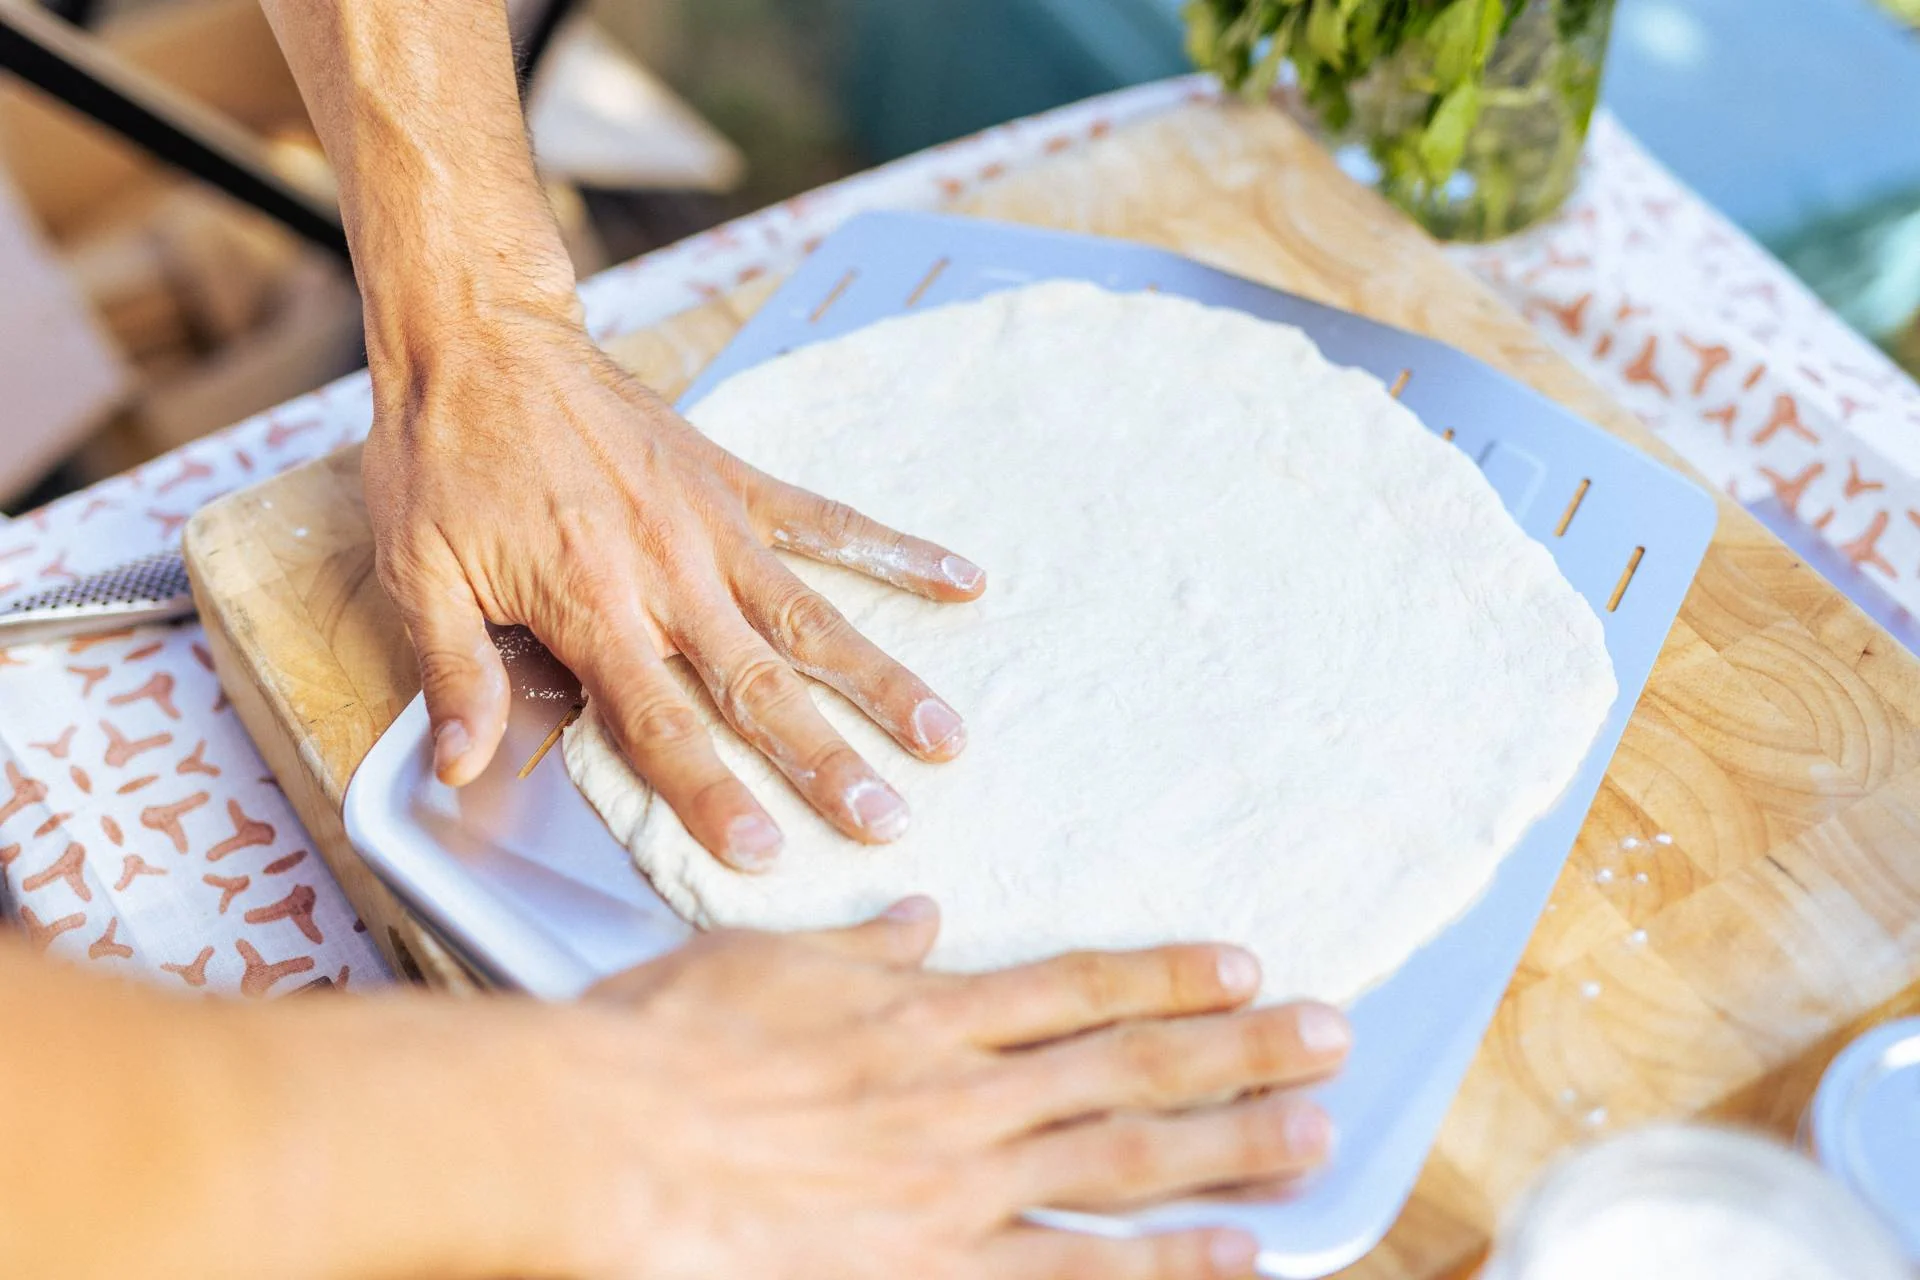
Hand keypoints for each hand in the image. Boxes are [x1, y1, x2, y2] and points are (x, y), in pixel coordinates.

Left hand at [363, 298, 983, 867]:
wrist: (480, 339)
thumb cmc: (443, 459)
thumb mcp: (418, 571)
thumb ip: (456, 675)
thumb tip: (457, 773)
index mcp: (590, 607)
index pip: (661, 724)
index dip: (713, 794)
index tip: (765, 852)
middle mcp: (667, 575)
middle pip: (758, 687)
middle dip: (826, 762)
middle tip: (886, 823)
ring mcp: (713, 527)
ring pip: (812, 618)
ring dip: (880, 680)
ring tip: (944, 737)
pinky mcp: (736, 481)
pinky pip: (828, 521)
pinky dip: (896, 551)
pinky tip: (962, 580)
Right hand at [442, 901, 1350, 1279]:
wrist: (599, 1141)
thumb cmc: (661, 1047)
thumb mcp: (763, 961)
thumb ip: (859, 946)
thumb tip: (923, 916)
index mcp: (923, 1011)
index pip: (1075, 985)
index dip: (1168, 976)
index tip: (1245, 966)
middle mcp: (964, 1091)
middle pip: (1130, 1065)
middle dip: (1241, 1053)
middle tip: (1332, 1039)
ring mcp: (958, 1182)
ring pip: (1122, 1156)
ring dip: (1229, 1144)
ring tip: (1316, 1134)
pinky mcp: (932, 1264)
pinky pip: (1067, 1267)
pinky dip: (1155, 1262)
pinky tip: (1230, 1255)